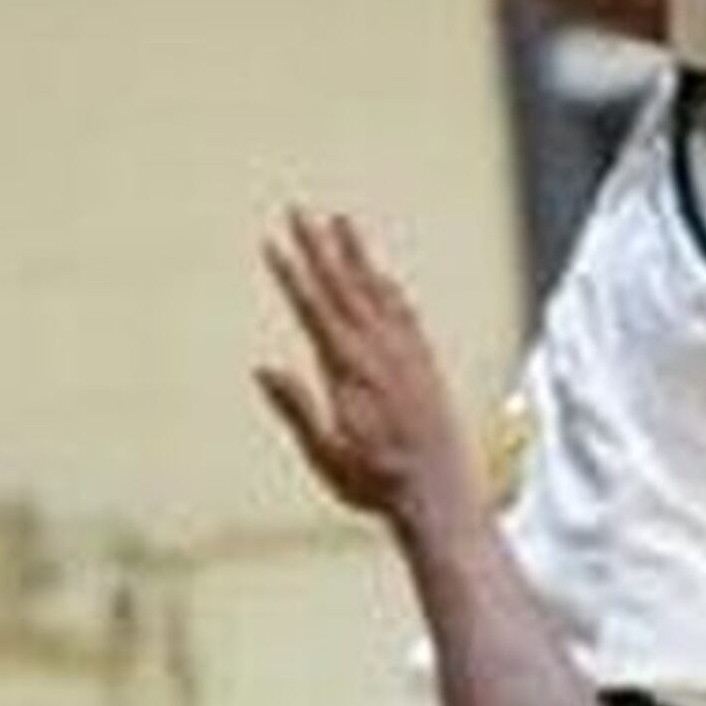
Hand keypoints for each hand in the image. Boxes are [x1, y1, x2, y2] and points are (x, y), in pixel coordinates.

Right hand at [256, 207, 476, 528]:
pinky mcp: (426, 365)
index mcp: (349, 370)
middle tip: (299, 210)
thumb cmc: (377, 483)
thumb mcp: (326, 454)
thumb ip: (297, 408)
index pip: (314, 309)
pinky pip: (406, 314)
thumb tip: (264, 368)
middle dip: (318, 246)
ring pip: (377, 292)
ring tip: (342, 221)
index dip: (292, 274)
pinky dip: (391, 289)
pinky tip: (384, 277)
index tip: (273, 243)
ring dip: (357, 255)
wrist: (441, 494)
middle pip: (343, 287)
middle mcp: (380, 353)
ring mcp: (407, 355)